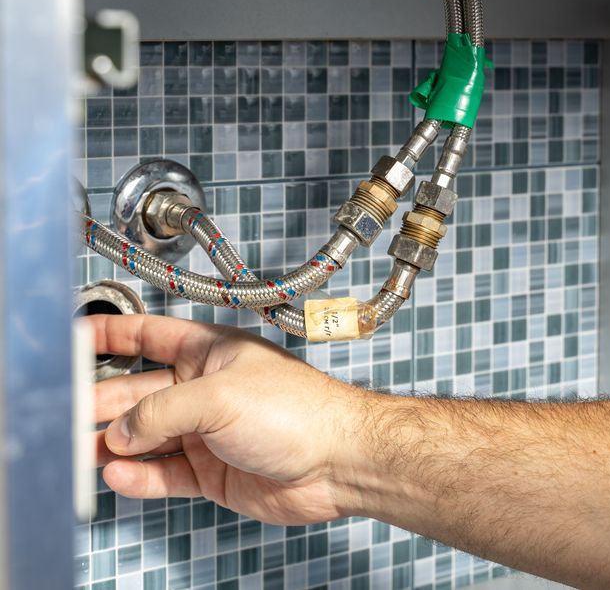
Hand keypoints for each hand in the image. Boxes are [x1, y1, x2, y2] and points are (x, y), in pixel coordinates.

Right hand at [92, 314, 367, 524]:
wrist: (340, 462)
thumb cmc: (302, 412)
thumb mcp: (220, 398)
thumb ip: (161, 412)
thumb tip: (121, 429)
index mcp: (212, 353)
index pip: (149, 336)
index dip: (111, 336)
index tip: (75, 341)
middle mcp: (207, 391)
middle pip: (137, 393)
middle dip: (100, 403)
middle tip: (66, 415)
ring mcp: (210, 433)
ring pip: (146, 438)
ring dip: (114, 445)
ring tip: (82, 453)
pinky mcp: (215, 471)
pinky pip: (166, 473)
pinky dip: (141, 476)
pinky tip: (120, 476)